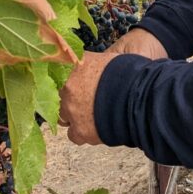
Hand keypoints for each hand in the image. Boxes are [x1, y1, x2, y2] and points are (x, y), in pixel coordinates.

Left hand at [58, 29, 167, 144]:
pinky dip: (81, 131)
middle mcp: (66, 89)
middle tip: (82, 96)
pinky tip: (91, 127)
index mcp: (70, 68)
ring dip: (73, 114)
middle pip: (58, 95)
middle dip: (69, 96)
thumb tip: (76, 59)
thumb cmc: (126, 74)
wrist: (138, 97)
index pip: (54, 71)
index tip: (66, 80)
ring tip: (88, 112)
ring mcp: (71, 111)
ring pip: (63, 115)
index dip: (60, 77)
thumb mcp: (103, 59)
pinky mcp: (80, 130)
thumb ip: (85, 60)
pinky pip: (73, 134)